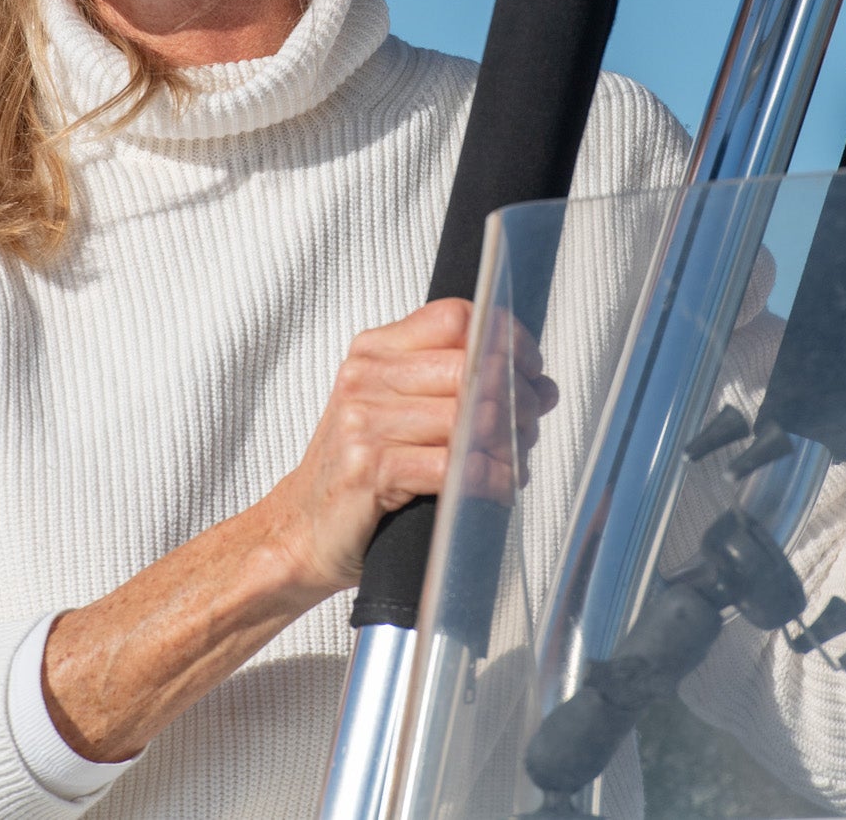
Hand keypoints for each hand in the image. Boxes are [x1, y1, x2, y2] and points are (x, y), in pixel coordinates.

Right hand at [257, 299, 556, 599]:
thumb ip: (461, 389)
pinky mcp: (370, 469)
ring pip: (466, 417)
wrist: (303, 528)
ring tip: (516, 460)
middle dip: (517, 397)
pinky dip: (488, 478)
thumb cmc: (359, 469)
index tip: (530, 367)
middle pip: (468, 367)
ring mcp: (364, 422)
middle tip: (531, 424)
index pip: (454, 317)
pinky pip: (452, 466)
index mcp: (373, 352)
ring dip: (507, 442)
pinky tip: (499, 486)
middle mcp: (365, 379)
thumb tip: (541, 386)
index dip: (505, 338)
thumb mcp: (400, 411)